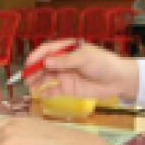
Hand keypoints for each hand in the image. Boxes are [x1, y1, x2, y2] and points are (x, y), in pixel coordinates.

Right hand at [25, 39, 139, 100]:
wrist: (118, 80)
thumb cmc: (103, 63)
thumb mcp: (84, 58)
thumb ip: (65, 61)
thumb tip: (46, 62)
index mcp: (67, 49)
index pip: (47, 50)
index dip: (36, 56)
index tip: (28, 64)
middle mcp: (64, 61)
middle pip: (44, 65)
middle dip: (34, 70)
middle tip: (26, 78)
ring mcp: (66, 75)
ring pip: (47, 77)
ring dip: (38, 81)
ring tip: (30, 86)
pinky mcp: (69, 88)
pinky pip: (54, 90)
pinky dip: (46, 92)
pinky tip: (41, 95)